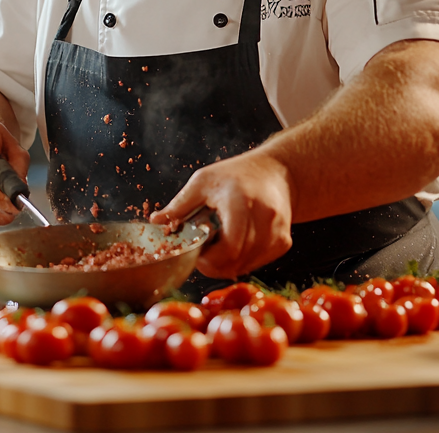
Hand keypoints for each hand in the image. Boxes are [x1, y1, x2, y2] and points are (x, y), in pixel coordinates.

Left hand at [150, 151, 292, 279]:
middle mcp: (265, 217)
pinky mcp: (284, 242)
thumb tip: (155, 222)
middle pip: (237, 261)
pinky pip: (258, 263)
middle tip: (205, 251)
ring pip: (247, 266)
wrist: (277, 171)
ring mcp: (278, 231)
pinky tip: (237, 244)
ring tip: (220, 244)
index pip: (229, 248)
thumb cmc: (237, 175)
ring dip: (228, 264)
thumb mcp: (202, 181)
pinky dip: (243, 261)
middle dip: (215, 263)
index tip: (197, 253)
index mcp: (241, 201)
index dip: (209, 260)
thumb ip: (179, 205)